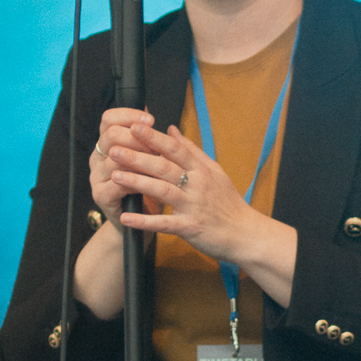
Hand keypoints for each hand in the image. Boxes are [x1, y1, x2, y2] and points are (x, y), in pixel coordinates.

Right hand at [88, 108, 154, 226]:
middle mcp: (97, 157)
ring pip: (116, 158)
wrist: (136, 220)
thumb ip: (144, 138)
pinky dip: (137, 180)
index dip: (129, 115)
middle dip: (138, 138)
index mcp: (106, 143)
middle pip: (112, 135)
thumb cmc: (143, 185)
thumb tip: (148, 114)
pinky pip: (118, 183)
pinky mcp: (100, 195)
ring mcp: (96, 176)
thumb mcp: (145, 158)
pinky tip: (151, 182)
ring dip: (141, 159)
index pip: (109, 119)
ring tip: (159, 163)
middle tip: (157, 146)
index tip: (151, 120)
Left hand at [105, 119, 298, 307]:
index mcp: (202, 170)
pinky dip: (144, 221)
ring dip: (137, 182)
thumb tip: (171, 130)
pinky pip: (164, 224)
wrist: (246, 234)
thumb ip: (192, 151)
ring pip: (162, 190)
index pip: (175, 148)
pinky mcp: (190, 228)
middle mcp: (197, 185)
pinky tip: (125, 217)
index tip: (134, 126)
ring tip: (115, 176)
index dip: (154, 137)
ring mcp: (193, 206)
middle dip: (137, 156)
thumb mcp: (214, 172)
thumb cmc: (228, 203)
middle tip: (114, 148)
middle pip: (164, 167)